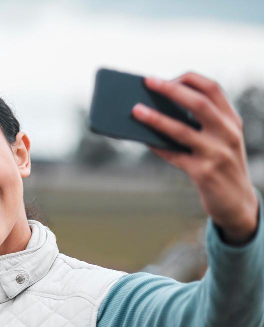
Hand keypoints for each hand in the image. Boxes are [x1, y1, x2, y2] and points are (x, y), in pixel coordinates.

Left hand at [132, 72, 258, 243]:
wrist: (238, 202)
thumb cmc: (221, 165)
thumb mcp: (220, 140)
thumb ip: (201, 124)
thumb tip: (159, 108)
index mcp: (232, 120)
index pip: (213, 89)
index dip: (188, 79)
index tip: (166, 78)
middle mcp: (228, 133)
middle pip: (198, 103)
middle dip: (171, 90)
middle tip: (147, 82)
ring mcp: (217, 153)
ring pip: (181, 130)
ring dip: (155, 118)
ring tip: (135, 110)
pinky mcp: (203, 173)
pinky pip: (173, 155)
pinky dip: (157, 145)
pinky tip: (143, 139)